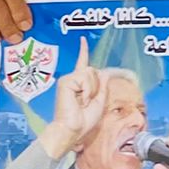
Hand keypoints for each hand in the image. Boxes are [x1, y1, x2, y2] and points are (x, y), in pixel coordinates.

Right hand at [42, 39, 104, 158]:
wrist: (73, 129)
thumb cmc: (84, 120)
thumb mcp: (99, 101)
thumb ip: (102, 86)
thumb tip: (104, 72)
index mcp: (79, 83)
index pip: (83, 63)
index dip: (83, 51)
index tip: (82, 39)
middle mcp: (72, 79)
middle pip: (94, 71)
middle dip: (96, 87)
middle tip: (87, 101)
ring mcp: (68, 79)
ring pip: (90, 73)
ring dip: (92, 89)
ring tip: (83, 101)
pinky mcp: (65, 81)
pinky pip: (85, 78)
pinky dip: (87, 90)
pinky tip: (80, 99)